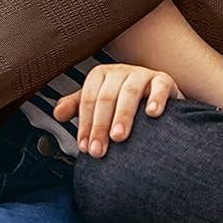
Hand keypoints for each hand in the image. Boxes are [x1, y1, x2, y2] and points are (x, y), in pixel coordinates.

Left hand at [52, 63, 182, 157]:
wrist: (156, 98)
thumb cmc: (123, 102)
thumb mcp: (98, 104)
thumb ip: (77, 107)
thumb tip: (58, 113)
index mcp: (101, 76)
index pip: (88, 98)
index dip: (85, 123)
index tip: (85, 146)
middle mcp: (121, 72)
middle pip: (106, 97)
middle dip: (100, 126)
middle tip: (99, 150)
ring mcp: (143, 75)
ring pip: (130, 92)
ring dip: (123, 115)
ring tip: (119, 136)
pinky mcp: (164, 81)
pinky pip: (160, 87)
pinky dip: (156, 99)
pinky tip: (152, 114)